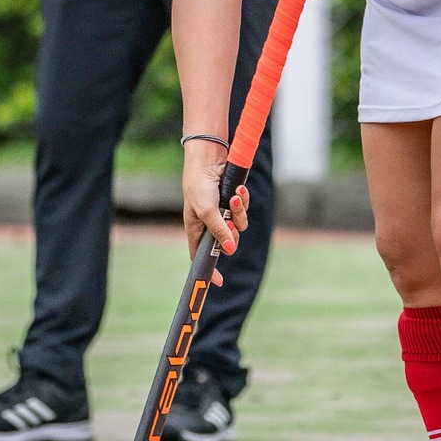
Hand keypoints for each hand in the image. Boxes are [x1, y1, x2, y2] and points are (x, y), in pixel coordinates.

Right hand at [181, 143, 249, 259]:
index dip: (209, 268)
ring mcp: (223, 213)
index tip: (218, 282)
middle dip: (232, 232)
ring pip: (239, 225)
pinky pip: (244, 210)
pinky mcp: (234, 202)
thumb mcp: (207, 210)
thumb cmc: (199, 184)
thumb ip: (218, 230)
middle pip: (227, 242)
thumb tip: (228, 250)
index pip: (201, 255)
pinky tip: (239, 190)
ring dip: (240, 212)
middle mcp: (210, 224)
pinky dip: (243, 201)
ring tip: (234, 197)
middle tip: (230, 221)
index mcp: (196, 229)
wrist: (209, 159)